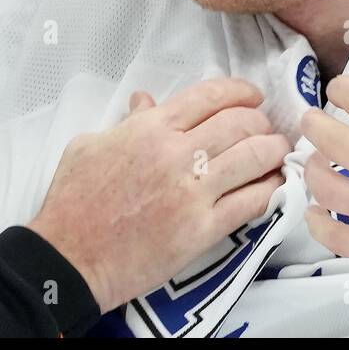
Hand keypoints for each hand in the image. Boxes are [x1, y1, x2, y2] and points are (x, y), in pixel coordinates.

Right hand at [27, 78, 290, 312]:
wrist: (69, 258)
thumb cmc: (73, 201)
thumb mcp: (89, 146)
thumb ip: (127, 122)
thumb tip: (147, 101)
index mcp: (150, 129)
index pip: (209, 96)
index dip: (240, 91)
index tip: (252, 96)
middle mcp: (177, 154)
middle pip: (240, 123)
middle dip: (261, 121)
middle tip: (265, 128)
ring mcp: (193, 192)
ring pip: (254, 158)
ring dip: (274, 151)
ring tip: (278, 151)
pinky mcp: (202, 229)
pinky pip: (251, 203)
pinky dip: (270, 190)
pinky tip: (274, 186)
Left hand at [302, 28, 348, 335]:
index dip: (340, 87)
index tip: (339, 90)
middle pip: (330, 140)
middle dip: (314, 123)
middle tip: (314, 120)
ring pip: (326, 188)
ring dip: (312, 169)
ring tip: (317, 161)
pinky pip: (337, 237)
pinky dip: (318, 220)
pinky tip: (319, 208)